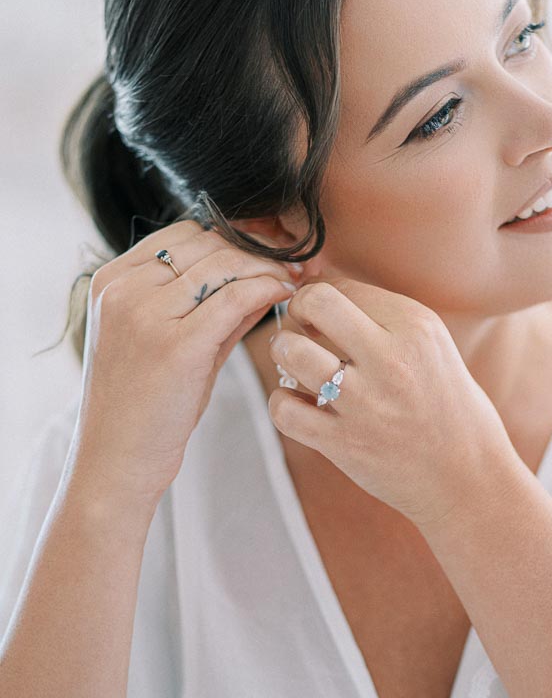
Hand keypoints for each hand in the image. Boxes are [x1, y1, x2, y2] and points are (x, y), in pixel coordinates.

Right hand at [72, 219, 302, 512]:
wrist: (116, 462)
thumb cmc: (145, 406)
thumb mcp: (167, 341)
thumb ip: (207, 304)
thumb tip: (260, 272)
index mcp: (111, 281)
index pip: (184, 234)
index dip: (232, 237)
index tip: (268, 250)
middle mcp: (123, 289)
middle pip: (207, 242)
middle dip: (256, 248)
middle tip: (294, 261)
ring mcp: (144, 314)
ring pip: (224, 264)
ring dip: (268, 266)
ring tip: (294, 279)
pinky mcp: (174, 345)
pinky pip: (236, 298)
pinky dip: (267, 289)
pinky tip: (286, 296)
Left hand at [267, 277, 517, 529]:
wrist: (466, 474)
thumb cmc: (445, 404)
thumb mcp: (431, 345)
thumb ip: (382, 315)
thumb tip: (319, 281)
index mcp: (416, 327)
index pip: (342, 287)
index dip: (321, 295)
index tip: (323, 315)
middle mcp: (390, 359)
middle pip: (315, 303)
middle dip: (298, 311)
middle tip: (304, 329)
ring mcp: (365, 403)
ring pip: (290, 351)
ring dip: (284, 354)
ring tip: (300, 366)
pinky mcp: (343, 442)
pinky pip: (283, 408)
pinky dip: (283, 403)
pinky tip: (302, 405)